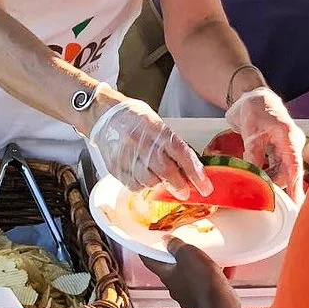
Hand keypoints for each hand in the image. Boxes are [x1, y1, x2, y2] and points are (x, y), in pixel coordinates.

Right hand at [89, 98, 210, 199]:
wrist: (103, 114)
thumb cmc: (134, 118)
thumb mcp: (156, 123)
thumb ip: (171, 143)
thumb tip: (190, 166)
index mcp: (157, 129)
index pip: (181, 154)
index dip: (196, 173)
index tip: (205, 188)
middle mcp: (142, 142)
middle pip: (166, 171)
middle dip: (179, 186)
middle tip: (184, 193)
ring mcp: (127, 154)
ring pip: (150, 181)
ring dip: (159, 185)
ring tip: (159, 180)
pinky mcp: (115, 166)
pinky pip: (133, 185)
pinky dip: (142, 186)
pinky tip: (142, 178)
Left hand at [142, 240, 229, 307]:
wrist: (220, 303)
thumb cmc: (202, 280)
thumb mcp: (187, 253)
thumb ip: (175, 245)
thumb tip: (167, 240)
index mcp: (167, 276)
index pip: (151, 262)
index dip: (147, 254)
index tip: (144, 249)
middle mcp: (175, 289)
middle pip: (173, 271)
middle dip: (179, 261)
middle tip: (185, 250)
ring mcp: (189, 298)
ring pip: (191, 279)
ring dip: (198, 270)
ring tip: (210, 261)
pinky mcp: (203, 303)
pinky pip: (206, 287)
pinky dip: (213, 279)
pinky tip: (224, 271)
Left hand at [225, 87, 305, 200]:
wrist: (252, 96)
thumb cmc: (255, 108)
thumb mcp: (251, 133)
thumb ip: (254, 154)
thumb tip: (254, 177)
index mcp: (290, 138)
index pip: (295, 168)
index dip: (296, 187)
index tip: (298, 204)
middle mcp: (292, 144)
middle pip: (287, 173)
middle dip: (274, 184)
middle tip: (258, 195)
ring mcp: (286, 147)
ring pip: (280, 171)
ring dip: (268, 179)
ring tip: (253, 186)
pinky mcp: (278, 149)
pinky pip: (274, 166)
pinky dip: (265, 172)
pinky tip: (255, 177)